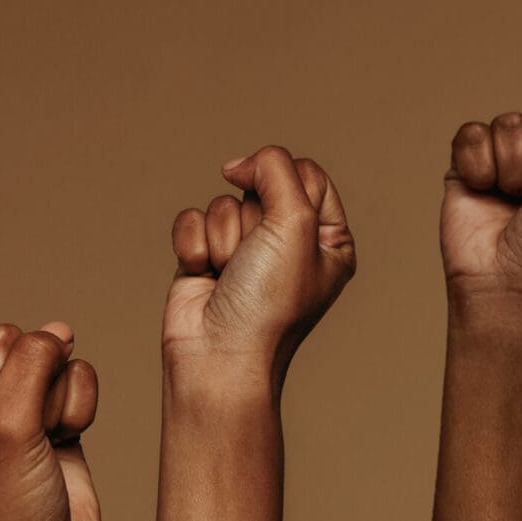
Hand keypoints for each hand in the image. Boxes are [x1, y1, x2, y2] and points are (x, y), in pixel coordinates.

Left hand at [0, 319, 101, 520]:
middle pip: (13, 339)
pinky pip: (78, 376)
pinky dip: (80, 409)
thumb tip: (58, 330)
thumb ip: (29, 366)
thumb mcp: (6, 436)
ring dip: (58, 402)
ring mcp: (11, 401)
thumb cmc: (7, 519)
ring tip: (43, 446)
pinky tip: (64, 444)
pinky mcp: (51, 411)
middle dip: (30, 387)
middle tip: (20, 441)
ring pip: (51, 355)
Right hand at [165, 147, 355, 380]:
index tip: (278, 211)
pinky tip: (203, 276)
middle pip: (261, 186)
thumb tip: (241, 164)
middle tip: (255, 259)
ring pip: (223, 202)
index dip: (284, 182)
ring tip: (229, 274)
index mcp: (329, 239)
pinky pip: (192, 219)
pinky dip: (194, 245)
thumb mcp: (295, 223)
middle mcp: (291, 243)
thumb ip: (278, 171)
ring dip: (222, 237)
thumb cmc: (268, 301)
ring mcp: (247, 251)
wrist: (218, 356)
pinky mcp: (207, 256)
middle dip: (251, 220)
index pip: (308, 174)